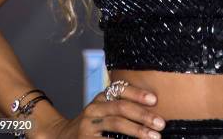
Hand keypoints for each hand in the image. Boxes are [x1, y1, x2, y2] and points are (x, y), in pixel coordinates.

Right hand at [40, 84, 165, 138]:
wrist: (61, 137)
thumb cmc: (92, 125)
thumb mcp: (103, 111)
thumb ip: (121, 107)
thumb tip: (153, 114)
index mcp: (101, 97)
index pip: (120, 89)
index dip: (137, 93)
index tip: (155, 100)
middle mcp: (94, 108)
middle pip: (120, 107)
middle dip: (143, 115)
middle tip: (161, 124)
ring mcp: (88, 124)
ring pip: (116, 123)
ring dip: (138, 130)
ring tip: (153, 137)